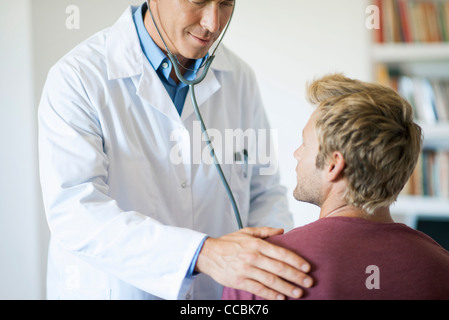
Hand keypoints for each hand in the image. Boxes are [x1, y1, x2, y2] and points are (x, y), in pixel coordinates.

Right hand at [195, 227, 312, 299]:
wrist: (208, 254)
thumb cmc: (229, 243)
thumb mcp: (246, 232)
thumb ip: (265, 231)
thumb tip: (282, 230)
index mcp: (256, 244)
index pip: (281, 252)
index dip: (296, 260)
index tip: (307, 267)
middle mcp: (253, 256)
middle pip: (279, 268)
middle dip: (296, 276)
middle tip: (309, 282)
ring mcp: (246, 270)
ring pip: (271, 280)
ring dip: (286, 288)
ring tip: (298, 293)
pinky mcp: (239, 281)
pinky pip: (258, 289)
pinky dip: (271, 294)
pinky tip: (281, 298)